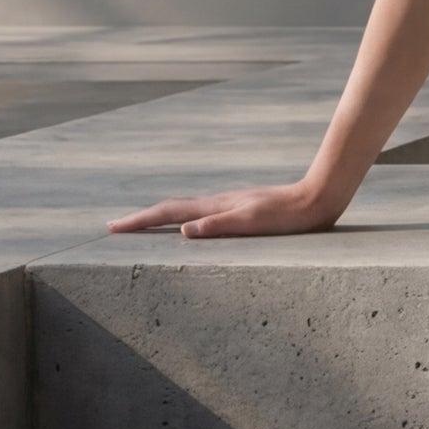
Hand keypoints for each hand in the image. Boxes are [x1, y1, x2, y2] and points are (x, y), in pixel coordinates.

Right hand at [106, 178, 348, 238]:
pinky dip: (185, 217)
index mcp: (215, 208)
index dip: (139, 221)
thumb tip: (184, 231)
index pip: (168, 213)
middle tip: (116, 226)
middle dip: (143, 217)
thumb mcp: (253, 223)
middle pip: (172, 208)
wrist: (318, 198)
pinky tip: (192, 224)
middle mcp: (218, 203)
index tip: (111, 227)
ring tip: (145, 224)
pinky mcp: (241, 208)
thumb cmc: (287, 216)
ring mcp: (229, 204)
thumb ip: (219, 225)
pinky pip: (202, 212)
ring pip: (187, 209)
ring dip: (162, 216)